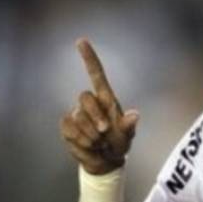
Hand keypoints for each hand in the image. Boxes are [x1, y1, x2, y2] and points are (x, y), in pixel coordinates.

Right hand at [59, 38, 138, 174]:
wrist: (106, 161)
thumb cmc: (119, 143)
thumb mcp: (127, 135)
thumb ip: (129, 125)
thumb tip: (135, 114)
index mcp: (106, 99)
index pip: (96, 74)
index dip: (89, 58)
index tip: (81, 41)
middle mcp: (90, 104)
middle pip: (85, 97)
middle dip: (95, 116)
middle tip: (105, 131)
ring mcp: (77, 114)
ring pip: (77, 117)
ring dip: (90, 134)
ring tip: (99, 142)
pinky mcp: (67, 127)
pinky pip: (69, 129)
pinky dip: (80, 140)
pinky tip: (88, 146)